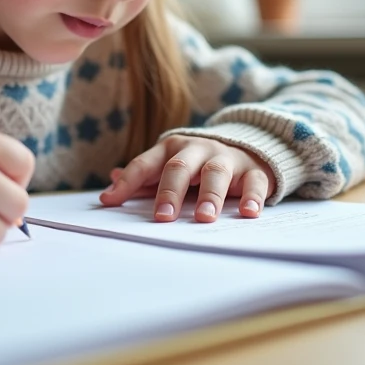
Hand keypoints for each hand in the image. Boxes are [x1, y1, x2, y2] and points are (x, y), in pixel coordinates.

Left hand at [98, 135, 274, 221]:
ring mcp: (226, 158)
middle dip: (170, 192)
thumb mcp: (169, 165)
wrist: (246, 146)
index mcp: (171, 149)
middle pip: (180, 167)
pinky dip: (252, 197)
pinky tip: (248, 213)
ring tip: (204, 218)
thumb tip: (111, 185)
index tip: (110, 202)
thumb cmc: (197, 164)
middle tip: (163, 217)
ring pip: (216, 172)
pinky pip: (254, 182)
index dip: (127, 183)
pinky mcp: (253, 170)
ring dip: (210, 195)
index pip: (145, 164)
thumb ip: (143, 178)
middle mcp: (197, 149)